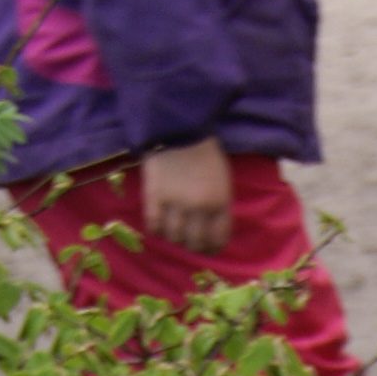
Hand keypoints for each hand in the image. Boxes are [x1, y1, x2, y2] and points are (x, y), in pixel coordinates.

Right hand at [143, 137, 232, 251]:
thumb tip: (212, 232)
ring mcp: (175, 203)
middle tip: (189, 241)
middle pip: (195, 243)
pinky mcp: (154, 196)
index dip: (212, 247)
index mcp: (219, 202)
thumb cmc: (204, 153)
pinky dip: (157, 229)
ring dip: (174, 237)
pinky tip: (159, 224)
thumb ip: (219, 206)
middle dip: (193, 245)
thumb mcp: (222, 180)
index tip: (207, 247)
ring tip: (173, 229)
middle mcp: (199, 207)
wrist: (178, 127)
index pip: (218, 239)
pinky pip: (154, 225)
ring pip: (174, 237)